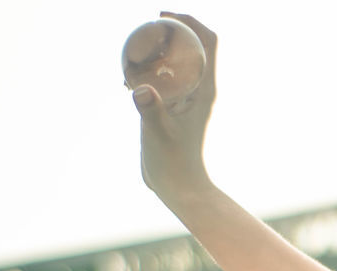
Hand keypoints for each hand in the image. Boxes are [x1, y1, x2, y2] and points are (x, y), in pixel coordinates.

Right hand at [130, 12, 217, 199]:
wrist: (179, 187)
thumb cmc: (174, 162)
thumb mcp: (159, 132)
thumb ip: (150, 110)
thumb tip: (139, 91)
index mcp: (206, 90)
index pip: (209, 43)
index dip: (192, 21)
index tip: (166, 15)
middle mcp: (201, 91)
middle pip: (195, 48)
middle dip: (176, 29)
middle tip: (150, 24)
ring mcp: (189, 100)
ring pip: (180, 64)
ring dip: (163, 50)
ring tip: (137, 47)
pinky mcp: (176, 110)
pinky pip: (166, 81)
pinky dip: (151, 72)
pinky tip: (128, 78)